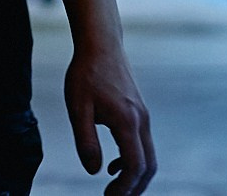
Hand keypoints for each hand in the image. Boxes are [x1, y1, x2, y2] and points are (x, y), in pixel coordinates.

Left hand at [66, 45, 154, 195]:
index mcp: (127, 121)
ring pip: (148, 157)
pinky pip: (143, 145)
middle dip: (134, 189)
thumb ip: (85, 141)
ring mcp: (143, 116)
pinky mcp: (139, 112)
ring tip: (114, 190)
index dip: (124, 188)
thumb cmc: (86, 73)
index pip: (134, 166)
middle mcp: (141, 121)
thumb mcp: (78, 107)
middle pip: (148, 166)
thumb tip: (93, 171)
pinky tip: (112, 165)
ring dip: (134, 176)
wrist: (100, 44)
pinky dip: (133, 161)